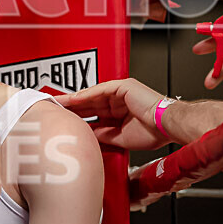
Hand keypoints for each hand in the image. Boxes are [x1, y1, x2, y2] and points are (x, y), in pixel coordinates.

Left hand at [54, 79, 168, 150]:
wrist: (168, 126)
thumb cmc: (153, 132)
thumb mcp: (119, 137)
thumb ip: (102, 134)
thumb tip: (86, 135)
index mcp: (119, 113)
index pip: (93, 114)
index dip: (78, 116)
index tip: (63, 120)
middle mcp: (119, 101)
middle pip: (89, 103)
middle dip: (72, 107)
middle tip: (54, 109)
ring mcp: (121, 92)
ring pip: (92, 95)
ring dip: (75, 99)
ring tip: (58, 103)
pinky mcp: (123, 86)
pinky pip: (101, 90)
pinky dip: (87, 94)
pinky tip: (74, 99)